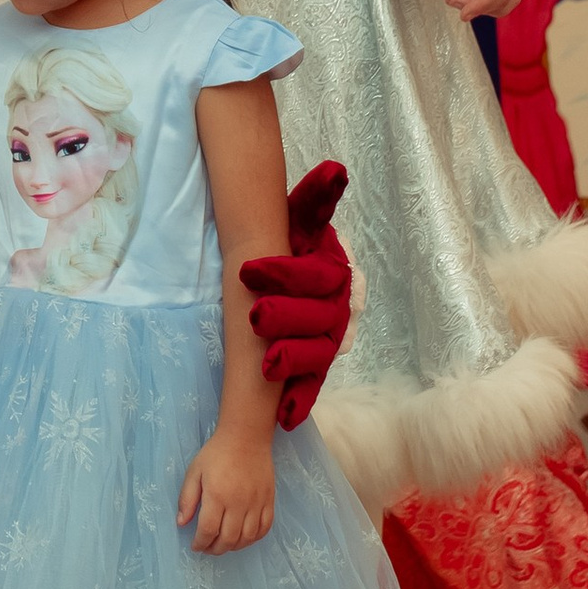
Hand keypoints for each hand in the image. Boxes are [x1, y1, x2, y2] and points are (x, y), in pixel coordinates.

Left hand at [178, 423, 274, 553]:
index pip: (208, 530)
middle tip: (208, 547)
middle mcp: (238, 503)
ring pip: (247, 537)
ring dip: (234, 547)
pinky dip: (254, 538)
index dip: (200, 543)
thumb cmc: (216, 454)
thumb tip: (181, 524)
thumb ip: (187, 499)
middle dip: (215, 549)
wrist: (246, 437)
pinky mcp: (269, 500)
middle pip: (228, 538)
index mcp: (217, 495)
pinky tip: (244, 537)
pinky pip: (265, 528)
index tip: (195, 546)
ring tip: (224, 544)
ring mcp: (256, 503)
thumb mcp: (194, 472)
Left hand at [240, 166, 353, 432]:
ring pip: (318, 355)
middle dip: (287, 319)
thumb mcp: (299, 217)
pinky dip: (301, 401)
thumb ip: (315, 199)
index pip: (317, 276)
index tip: (248, 271)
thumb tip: (334, 171)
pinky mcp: (314, 367)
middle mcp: (339, 309)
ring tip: (267, 367)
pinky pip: (312, 386)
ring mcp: (328, 341)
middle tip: (254, 319)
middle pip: (319, 320)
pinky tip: (285, 417)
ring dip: (295, 363)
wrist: (299, 273)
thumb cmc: (294, 242)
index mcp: (335, 271)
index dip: (286, 274)